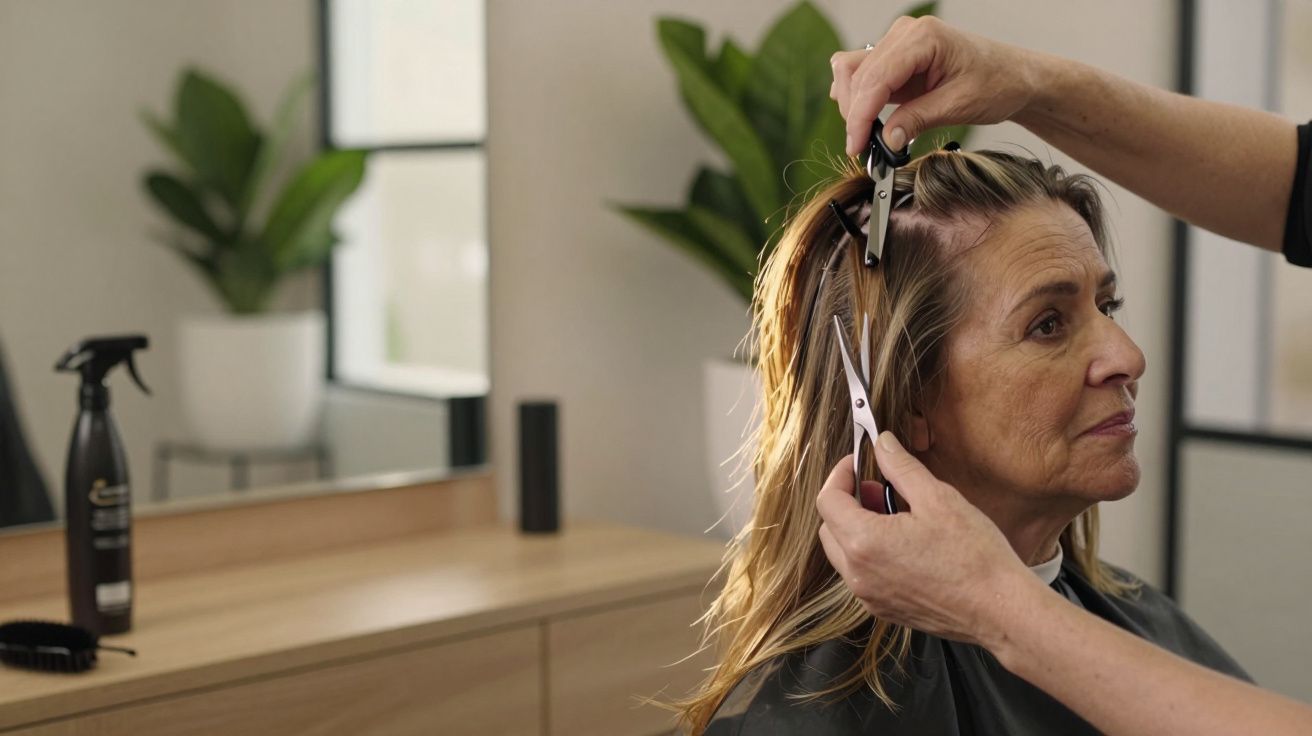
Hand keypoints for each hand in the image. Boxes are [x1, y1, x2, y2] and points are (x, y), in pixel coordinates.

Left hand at [815, 432, 1039, 645]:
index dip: (841, 475)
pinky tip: (905, 545)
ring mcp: (869, 597)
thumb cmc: (974, 556)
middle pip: (829, 528)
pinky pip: (861, 575)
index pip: (827, 500)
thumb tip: (882, 444)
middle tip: (881, 489)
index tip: (859, 464)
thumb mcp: (938, 498)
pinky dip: (870, 554)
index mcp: (865, 542)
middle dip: (848, 502)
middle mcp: (858, 574)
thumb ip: (901, 468)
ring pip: (843, 554)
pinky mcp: (884, 610)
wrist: (1000, 610)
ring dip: (858, 529)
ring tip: (896, 516)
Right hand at [830, 16, 1041, 155]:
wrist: (1016, 77)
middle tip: (862, 148)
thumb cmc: (998, 82)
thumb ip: (917, 120)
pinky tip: (862, 118)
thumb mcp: (959, 106)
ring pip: (853, 72)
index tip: (856, 146)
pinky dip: (858, 97)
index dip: (860, 115)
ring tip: (865, 135)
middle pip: (858, 74)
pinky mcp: (897, 58)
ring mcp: (899, 43)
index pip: (876, 78)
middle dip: (855, 114)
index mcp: (924, 38)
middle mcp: (906, 34)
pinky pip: (863, 73)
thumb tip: (885, 141)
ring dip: (853, 105)